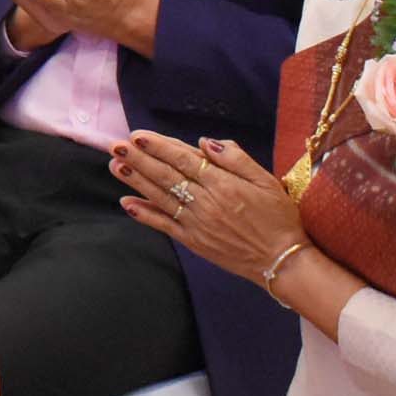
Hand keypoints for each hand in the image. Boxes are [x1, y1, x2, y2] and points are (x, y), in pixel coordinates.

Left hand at [111, 131, 303, 284]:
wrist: (281, 260)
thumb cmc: (278, 217)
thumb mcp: (266, 180)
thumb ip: (236, 158)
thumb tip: (205, 142)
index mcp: (223, 183)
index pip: (183, 159)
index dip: (158, 146)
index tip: (137, 135)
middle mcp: (205, 202)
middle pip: (166, 176)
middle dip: (139, 159)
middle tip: (115, 145)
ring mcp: (196, 223)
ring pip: (160, 197)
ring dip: (136, 181)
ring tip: (115, 165)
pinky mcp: (194, 241)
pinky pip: (164, 225)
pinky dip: (144, 215)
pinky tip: (126, 203)